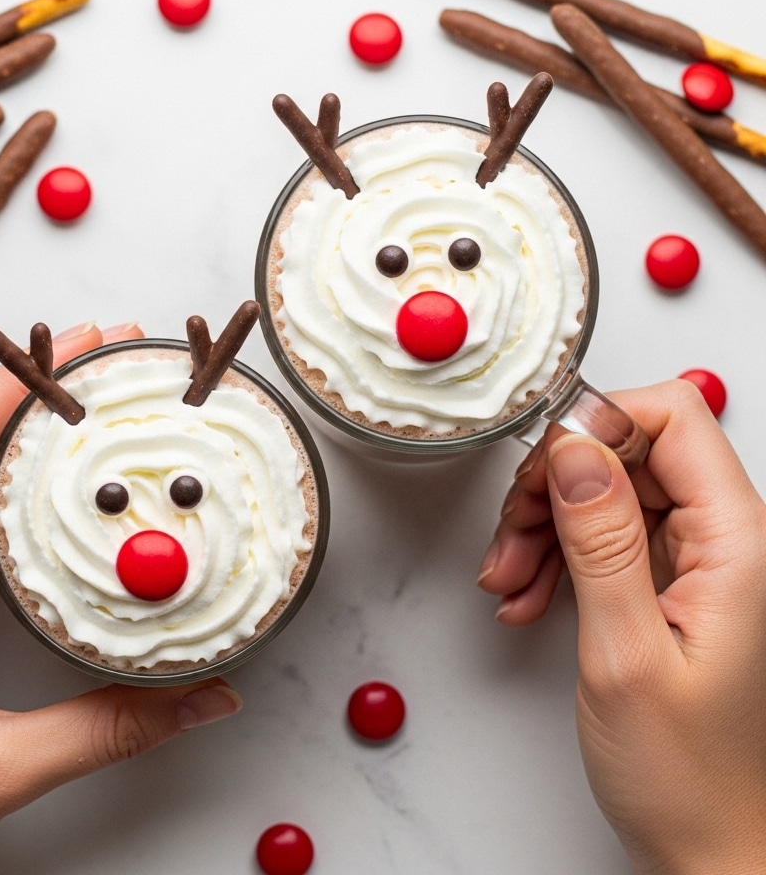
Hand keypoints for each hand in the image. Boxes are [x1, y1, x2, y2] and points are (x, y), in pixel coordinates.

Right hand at [478, 380, 765, 872]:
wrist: (712, 849)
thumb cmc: (689, 776)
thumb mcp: (626, 653)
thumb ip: (600, 541)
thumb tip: (574, 448)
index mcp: (738, 544)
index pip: (673, 418)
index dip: (599, 424)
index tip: (542, 468)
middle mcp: (724, 541)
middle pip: (627, 451)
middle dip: (554, 486)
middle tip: (512, 537)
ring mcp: (695, 561)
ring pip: (603, 492)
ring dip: (543, 526)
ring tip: (510, 582)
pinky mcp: (666, 581)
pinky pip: (600, 536)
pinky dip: (554, 556)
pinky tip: (528, 595)